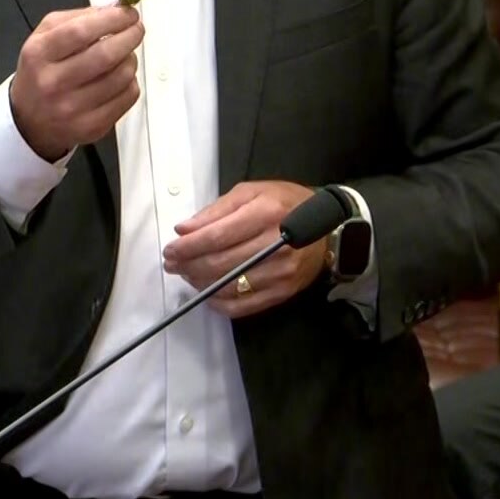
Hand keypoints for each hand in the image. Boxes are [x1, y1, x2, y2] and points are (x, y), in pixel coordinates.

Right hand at [9, 6, 143, 160]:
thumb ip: (78, 18)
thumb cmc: (41, 70)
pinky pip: (127, 98)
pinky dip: (130, 83)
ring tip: (124, 56)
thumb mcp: (45, 37)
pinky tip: (119, 79)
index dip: (112, 19)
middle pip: (105, 56)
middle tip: (136, 29)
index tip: (129, 13)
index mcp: (39, 54)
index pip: (81, 31)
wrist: (28, 120)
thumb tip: (117, 9)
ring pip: (121, 77)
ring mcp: (72, 109)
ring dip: (130, 60)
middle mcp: (52, 83)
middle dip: (130, 37)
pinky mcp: (91, 127)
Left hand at [162, 180, 327, 317]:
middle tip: (172, 264)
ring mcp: (282, 273)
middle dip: (188, 265)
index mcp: (266, 214)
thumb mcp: (251, 192)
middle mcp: (276, 245)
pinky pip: (243, 306)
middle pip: (219, 263)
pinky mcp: (283, 293)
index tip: (170, 249)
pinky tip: (208, 292)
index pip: (217, 236)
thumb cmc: (285, 204)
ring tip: (187, 274)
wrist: (329, 228)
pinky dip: (219, 303)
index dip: (188, 246)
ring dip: (200, 283)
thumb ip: (216, 210)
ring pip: (228, 286)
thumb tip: (184, 229)